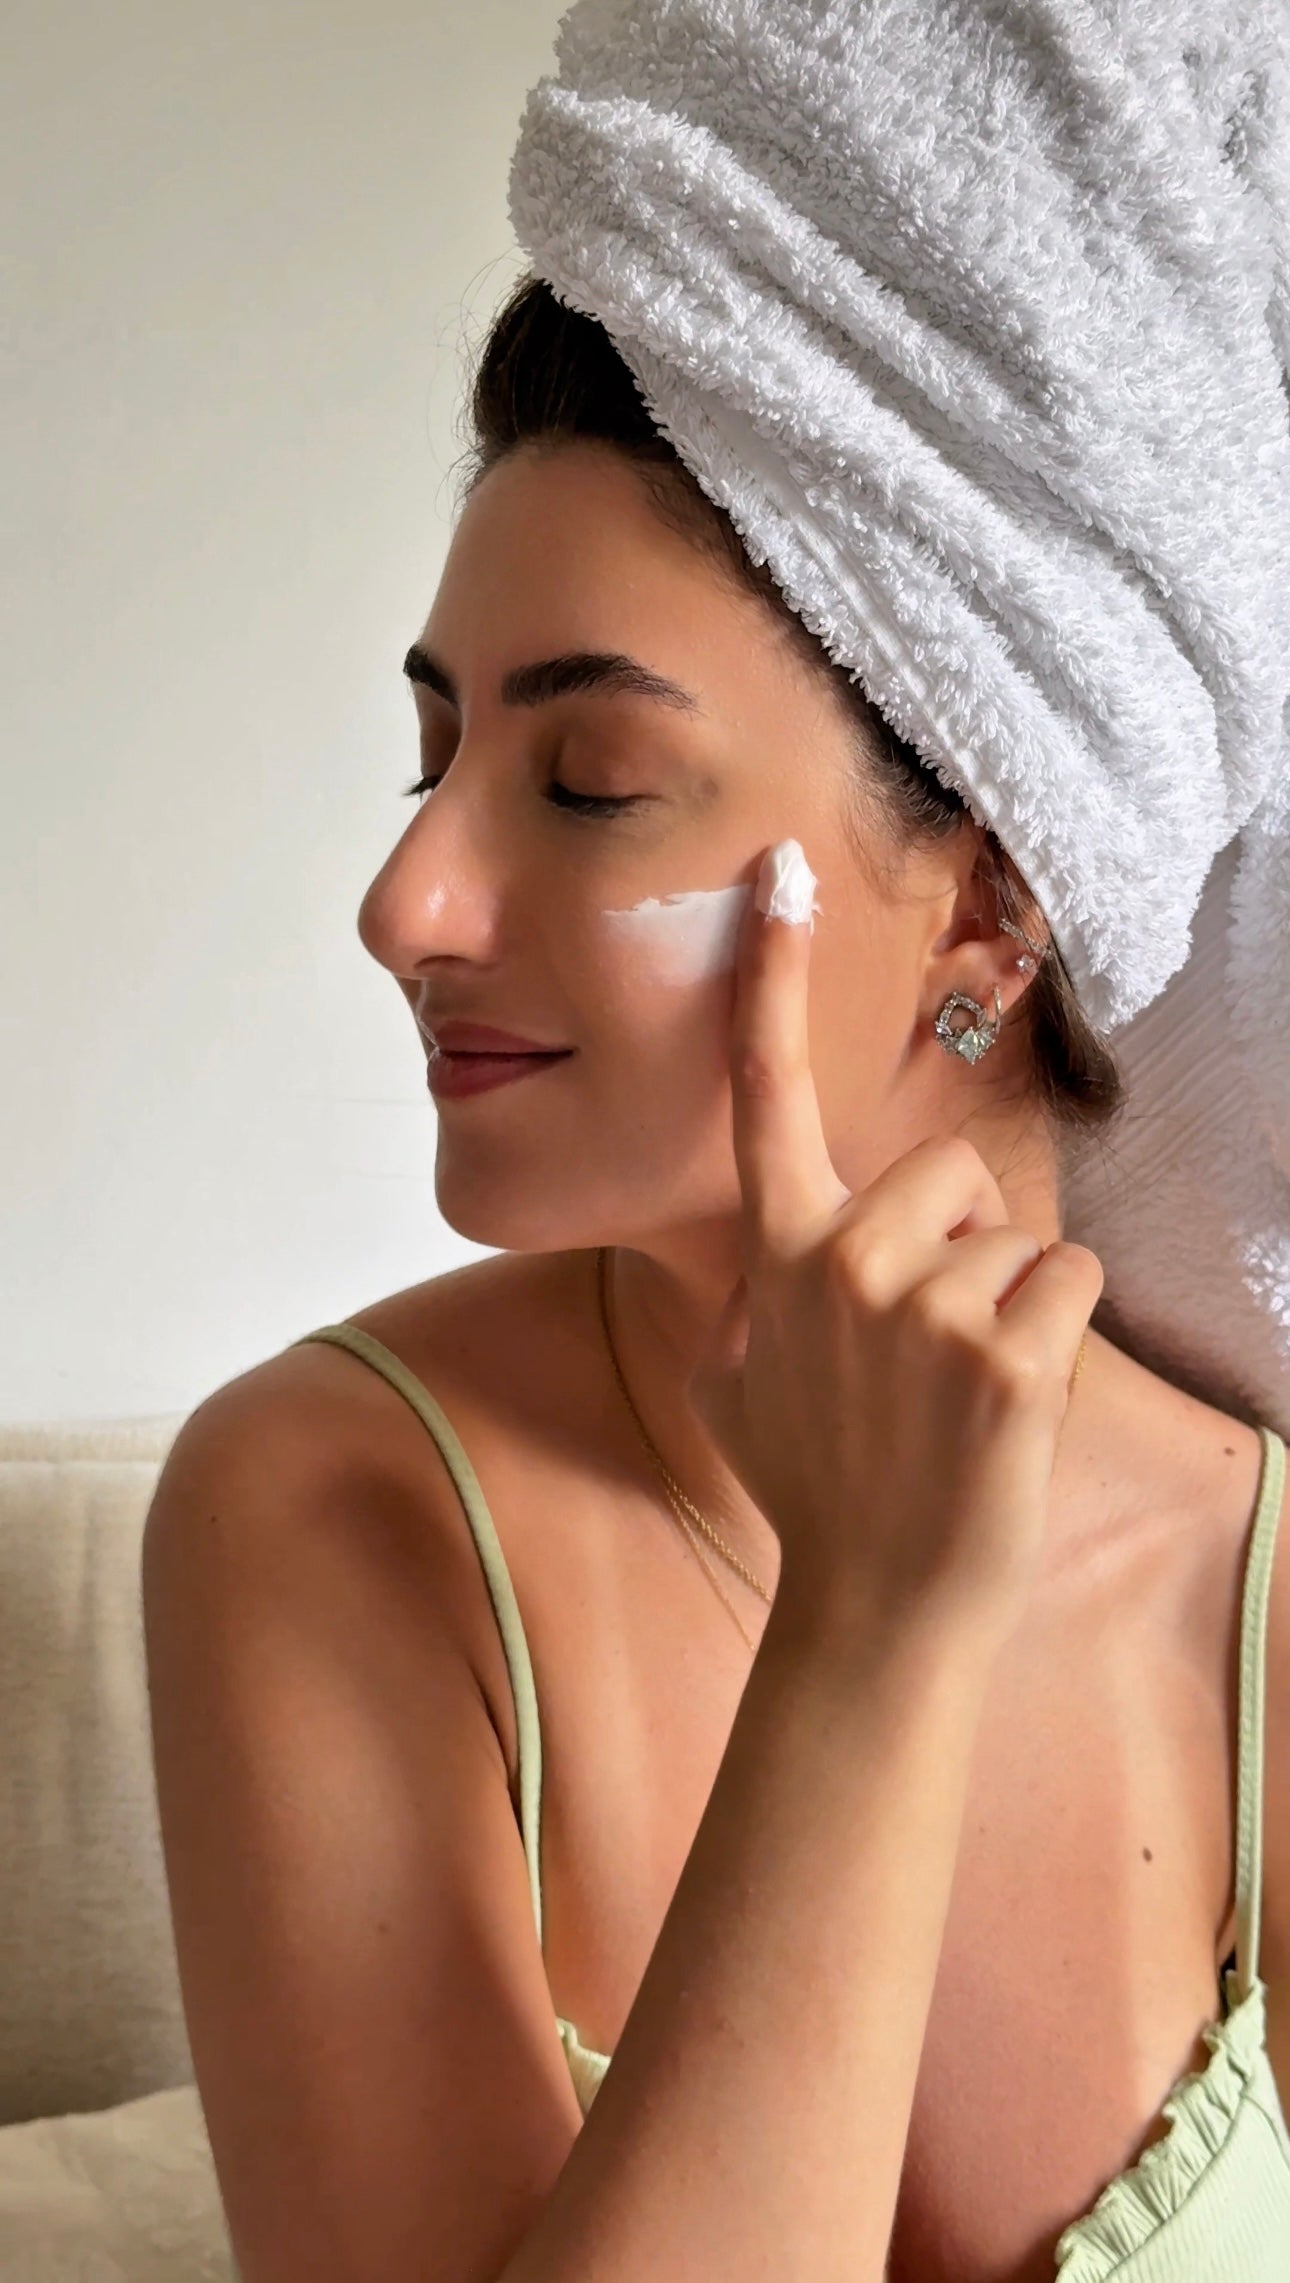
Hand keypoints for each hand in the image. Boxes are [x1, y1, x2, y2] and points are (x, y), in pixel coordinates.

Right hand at [684, 838, 1104, 1660]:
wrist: (876, 1605)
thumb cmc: (813, 1485)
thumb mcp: (731, 1377)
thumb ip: (749, 1286)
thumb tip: (771, 1248)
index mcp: (778, 1256)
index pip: (766, 1095)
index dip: (770, 978)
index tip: (778, 874)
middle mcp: (841, 1262)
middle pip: (949, 1170)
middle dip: (962, 1237)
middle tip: (930, 1344)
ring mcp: (924, 1307)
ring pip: (1016, 1235)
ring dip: (1009, 1304)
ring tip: (960, 1396)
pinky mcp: (1006, 1355)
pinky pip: (1069, 1284)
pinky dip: (1060, 1338)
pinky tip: (1011, 1407)